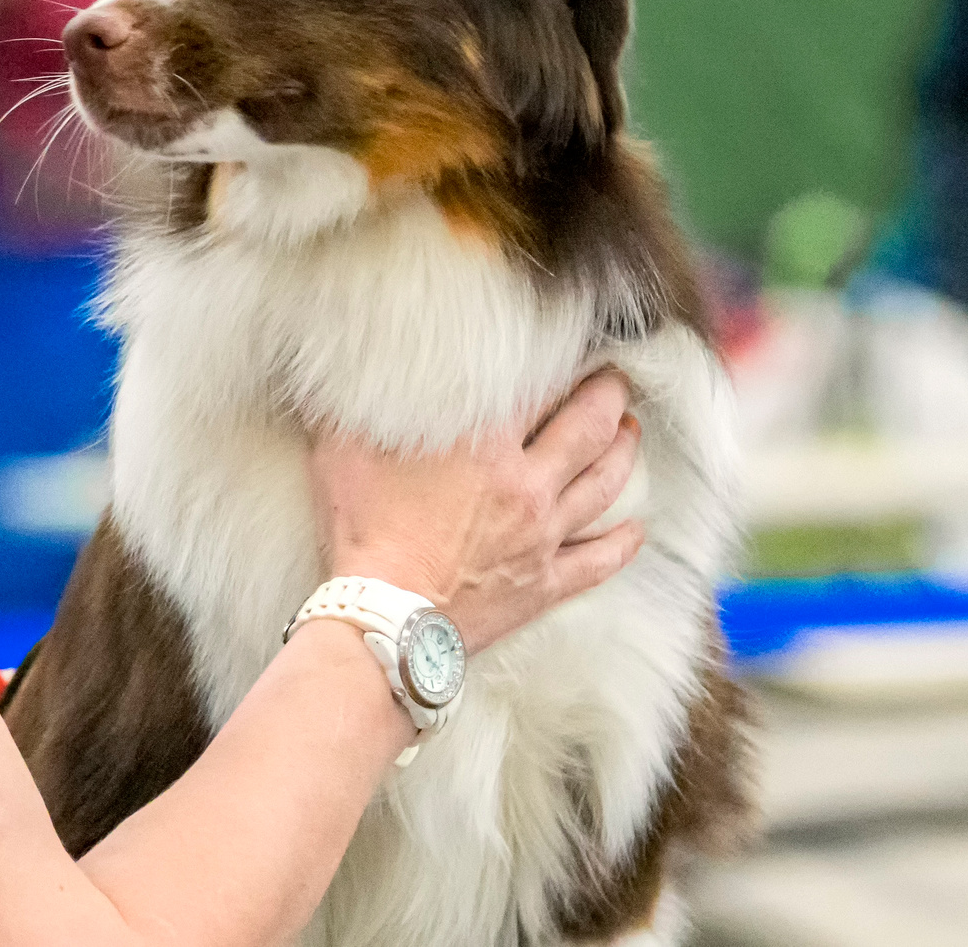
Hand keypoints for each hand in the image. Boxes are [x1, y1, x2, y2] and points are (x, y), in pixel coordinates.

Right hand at [307, 367, 642, 653]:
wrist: (384, 621)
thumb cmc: (361, 532)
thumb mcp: (340, 451)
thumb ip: (344, 403)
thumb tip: (331, 368)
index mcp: (483, 444)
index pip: (537, 388)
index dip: (557, 362)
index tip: (568, 347)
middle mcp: (526, 482)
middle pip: (589, 426)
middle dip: (609, 395)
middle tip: (616, 379)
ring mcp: (542, 534)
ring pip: (605, 483)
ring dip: (624, 451)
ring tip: (631, 430)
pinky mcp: (546, 582)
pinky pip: (600, 560)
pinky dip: (623, 543)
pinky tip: (636, 528)